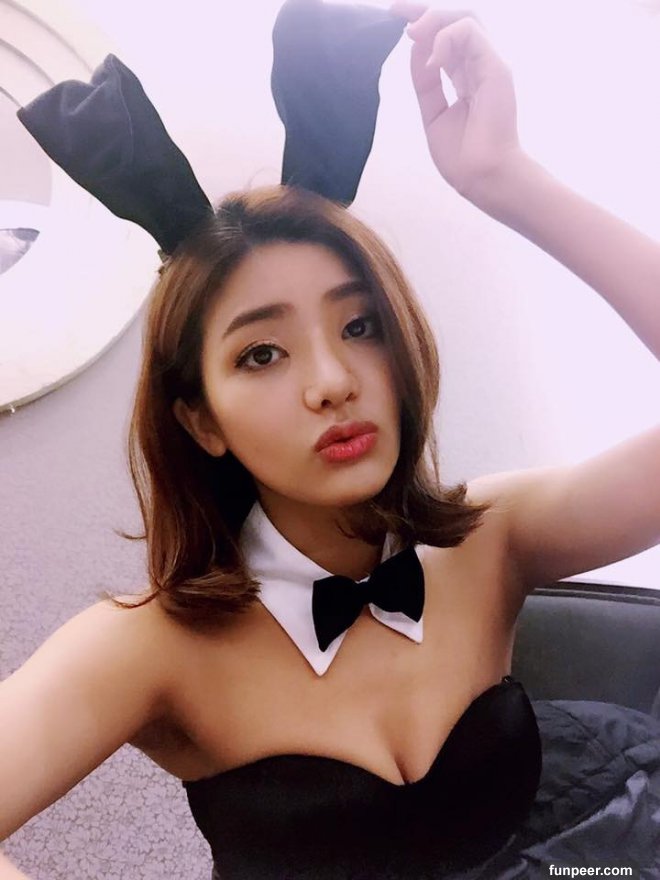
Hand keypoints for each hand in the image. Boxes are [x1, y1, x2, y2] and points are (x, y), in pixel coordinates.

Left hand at [390, 1, 522, 200]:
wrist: (482, 177)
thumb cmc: (462, 157)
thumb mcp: (433, 114)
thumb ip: (426, 83)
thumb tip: (416, 48)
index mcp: (468, 78)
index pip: (448, 36)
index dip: (424, 21)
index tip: (396, 15)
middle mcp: (481, 66)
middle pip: (457, 19)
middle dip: (425, 9)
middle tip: (396, 9)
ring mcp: (490, 65)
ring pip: (465, 18)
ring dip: (434, 19)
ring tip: (412, 33)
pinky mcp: (496, 68)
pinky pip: (469, 32)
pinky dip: (444, 39)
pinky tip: (432, 62)